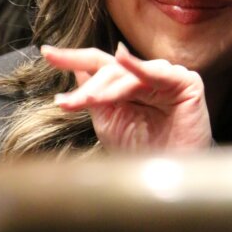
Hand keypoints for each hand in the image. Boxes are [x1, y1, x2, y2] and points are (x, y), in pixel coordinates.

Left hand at [40, 42, 212, 152]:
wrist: (168, 179)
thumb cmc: (141, 152)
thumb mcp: (109, 123)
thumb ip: (95, 96)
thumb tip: (77, 70)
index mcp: (127, 84)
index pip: (97, 65)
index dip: (71, 58)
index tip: (46, 53)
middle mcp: (145, 76)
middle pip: (108, 70)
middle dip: (86, 88)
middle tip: (67, 104)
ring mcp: (166, 77)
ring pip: (127, 74)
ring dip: (103, 89)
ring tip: (85, 103)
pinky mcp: (185, 82)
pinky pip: (156, 71)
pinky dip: (137, 66)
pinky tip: (122, 58)